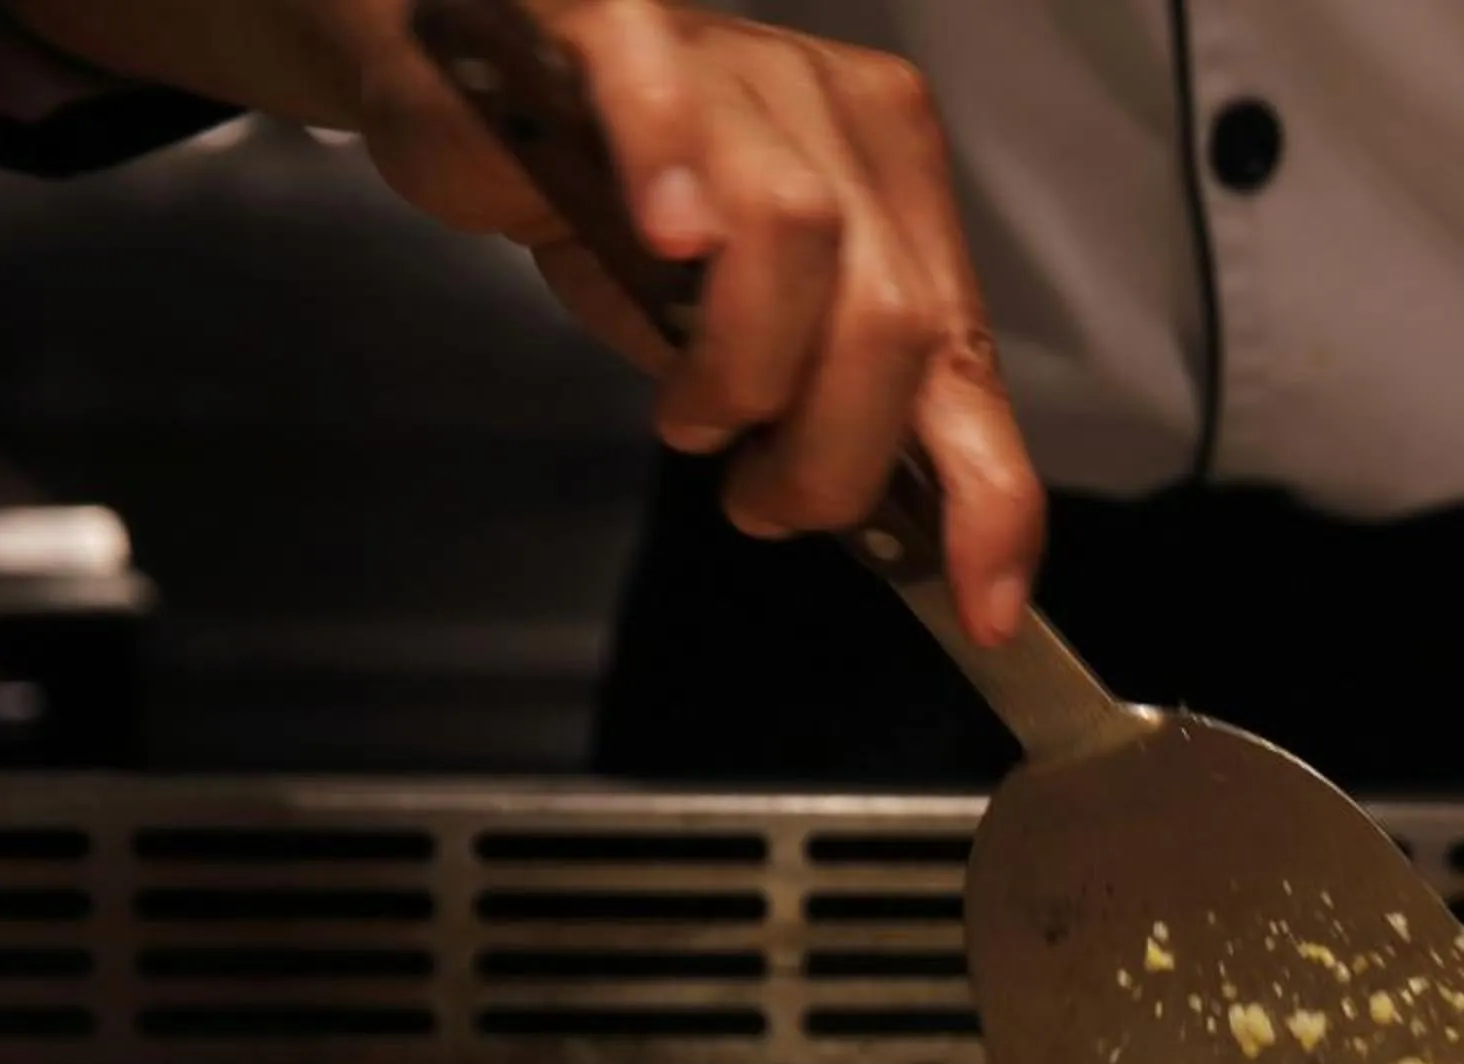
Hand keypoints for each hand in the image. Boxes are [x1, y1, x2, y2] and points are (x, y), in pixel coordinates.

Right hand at [358, 0, 1043, 642]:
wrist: (474, 78)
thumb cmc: (612, 206)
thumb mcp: (737, 332)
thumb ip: (821, 406)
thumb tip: (891, 524)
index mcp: (895, 194)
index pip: (971, 357)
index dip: (989, 494)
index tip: (982, 605)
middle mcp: (840, 123)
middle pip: (893, 317)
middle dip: (833, 456)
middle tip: (763, 502)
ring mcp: (738, 70)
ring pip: (797, 232)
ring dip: (741, 369)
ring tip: (691, 416)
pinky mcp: (618, 34)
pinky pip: (661, 100)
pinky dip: (671, 175)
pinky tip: (668, 243)